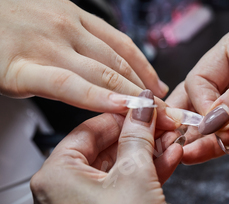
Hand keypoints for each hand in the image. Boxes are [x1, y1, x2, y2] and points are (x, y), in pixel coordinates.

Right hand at [0, 0, 168, 111]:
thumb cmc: (5, 19)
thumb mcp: (48, 18)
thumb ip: (78, 40)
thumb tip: (104, 63)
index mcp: (74, 18)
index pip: (123, 47)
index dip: (147, 70)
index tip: (162, 90)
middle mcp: (67, 29)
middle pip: (120, 64)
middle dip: (148, 91)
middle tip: (168, 111)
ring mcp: (47, 47)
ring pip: (103, 74)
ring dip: (134, 98)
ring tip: (155, 117)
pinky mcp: (22, 68)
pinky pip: (68, 86)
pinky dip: (98, 98)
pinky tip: (119, 108)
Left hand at [30, 94, 182, 203]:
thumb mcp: (135, 174)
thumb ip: (138, 135)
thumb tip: (141, 109)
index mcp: (56, 178)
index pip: (89, 130)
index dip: (120, 115)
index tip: (141, 107)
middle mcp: (65, 192)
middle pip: (107, 148)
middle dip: (141, 135)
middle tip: (161, 122)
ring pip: (120, 166)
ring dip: (149, 152)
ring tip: (171, 138)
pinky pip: (126, 184)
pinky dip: (148, 171)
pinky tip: (170, 157)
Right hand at [169, 23, 228, 163]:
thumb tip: (213, 118)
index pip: (201, 78)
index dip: (201, 102)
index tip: (207, 121)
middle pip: (199, 98)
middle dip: (187, 118)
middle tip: (175, 137)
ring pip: (213, 120)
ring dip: (198, 136)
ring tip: (182, 151)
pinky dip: (215, 146)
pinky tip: (199, 153)